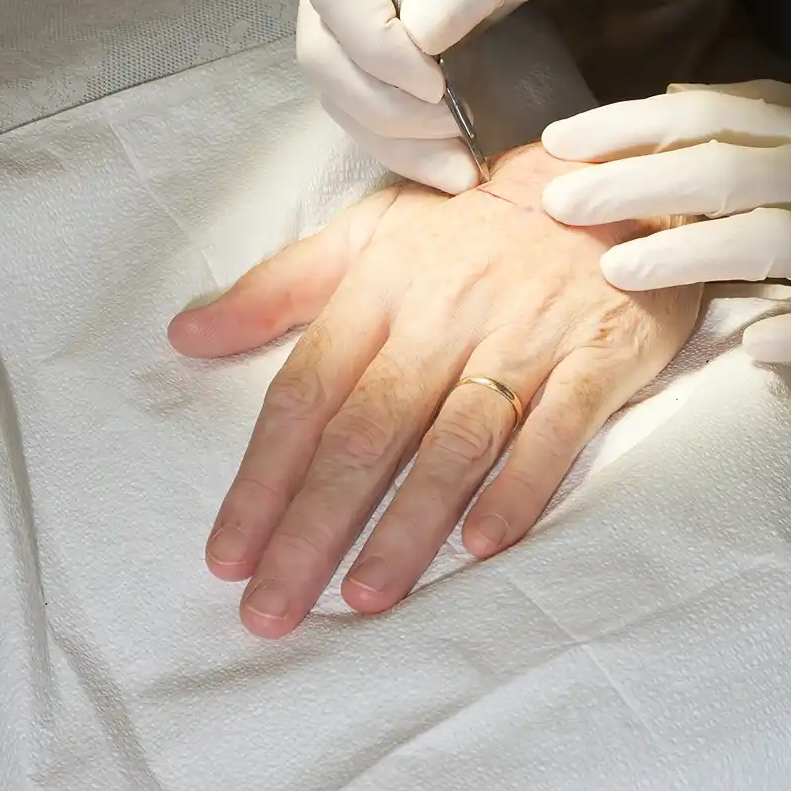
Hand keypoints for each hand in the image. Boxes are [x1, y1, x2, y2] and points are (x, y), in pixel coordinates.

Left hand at [168, 146, 697, 634]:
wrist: (605, 182)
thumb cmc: (474, 223)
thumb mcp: (370, 232)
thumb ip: (279, 287)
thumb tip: (185, 336)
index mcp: (379, 289)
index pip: (307, 392)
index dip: (263, 478)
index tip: (227, 558)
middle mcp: (444, 317)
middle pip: (368, 430)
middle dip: (314, 525)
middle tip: (274, 609)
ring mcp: (524, 338)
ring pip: (455, 440)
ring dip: (408, 522)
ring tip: (365, 596)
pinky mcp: (596, 355)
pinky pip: (556, 427)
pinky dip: (521, 485)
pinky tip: (485, 545)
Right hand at [296, 0, 587, 194]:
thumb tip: (420, 39)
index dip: (379, 50)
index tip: (437, 85)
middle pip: (323, 52)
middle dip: (385, 105)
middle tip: (453, 128)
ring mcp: (335, 8)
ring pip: (336, 90)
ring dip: (393, 138)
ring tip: (457, 167)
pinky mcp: (355, 47)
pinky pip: (361, 103)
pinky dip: (401, 142)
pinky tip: (445, 165)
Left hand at [539, 81, 790, 377]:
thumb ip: (757, 118)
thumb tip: (667, 102)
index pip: (708, 116)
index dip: (628, 126)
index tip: (557, 142)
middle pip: (726, 172)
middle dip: (635, 185)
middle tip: (558, 204)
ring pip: (773, 241)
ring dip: (693, 255)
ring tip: (616, 274)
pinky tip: (753, 346)